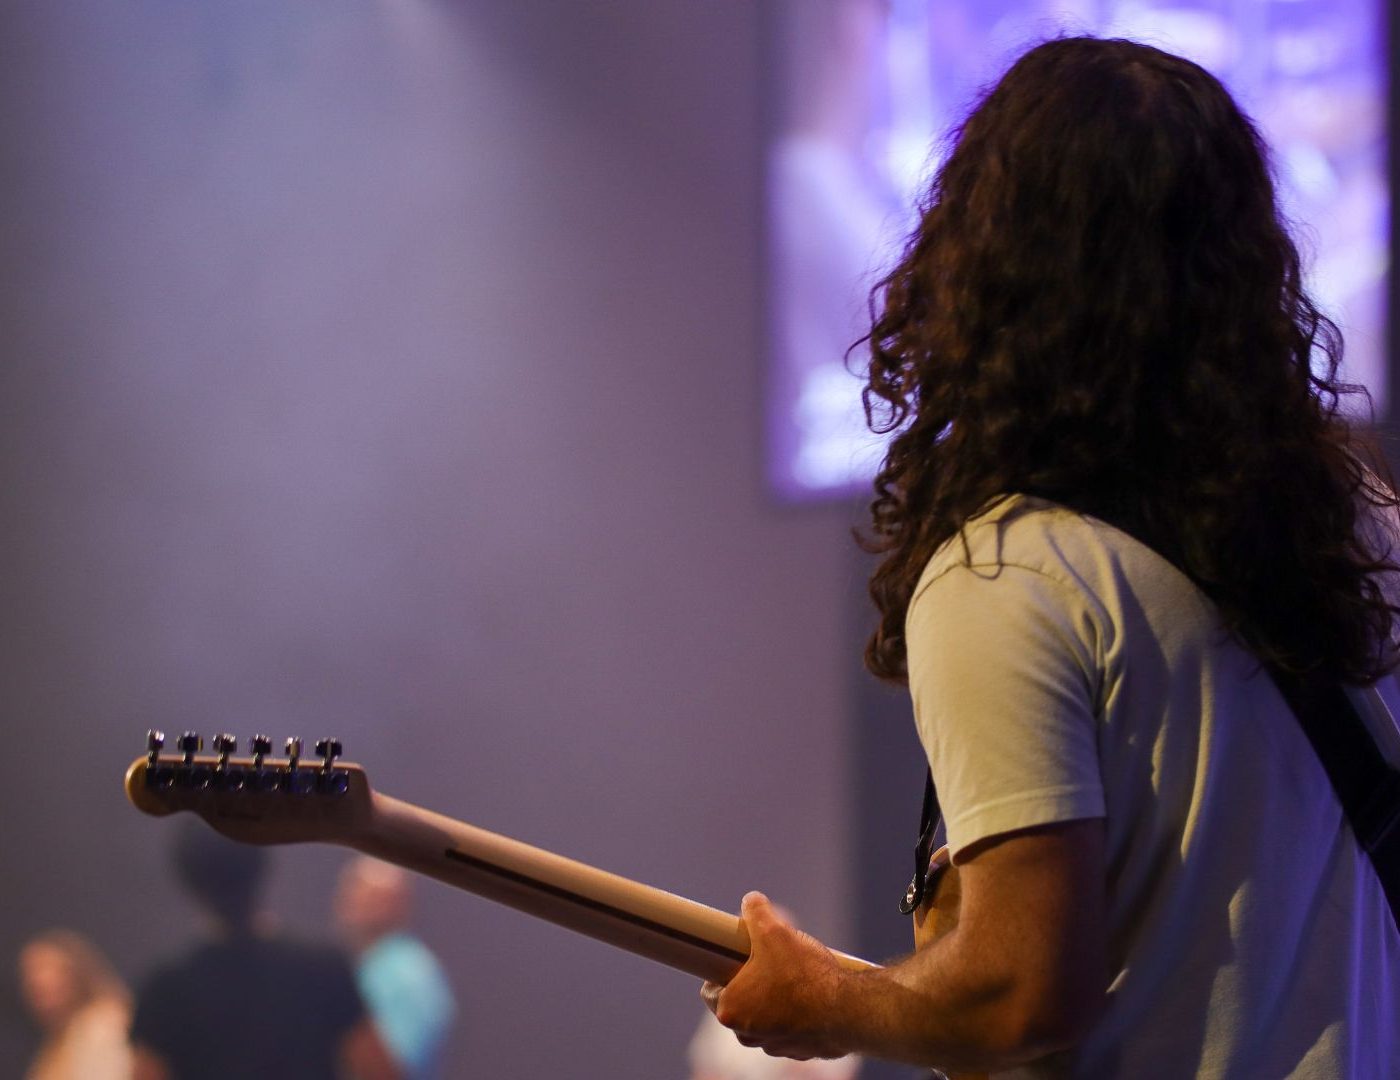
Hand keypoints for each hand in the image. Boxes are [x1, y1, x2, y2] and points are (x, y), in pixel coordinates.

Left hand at [700, 892, 848, 1060]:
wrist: (848, 1011)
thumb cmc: (805, 976)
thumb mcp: (774, 930)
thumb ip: (756, 912)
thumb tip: (751, 901)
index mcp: (730, 1010)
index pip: (711, 989)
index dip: (723, 969)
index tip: (737, 958)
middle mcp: (747, 1035)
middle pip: (739, 1002)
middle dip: (751, 983)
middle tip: (769, 962)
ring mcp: (773, 1046)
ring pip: (764, 1016)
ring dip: (774, 999)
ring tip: (792, 977)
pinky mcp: (798, 1050)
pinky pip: (789, 1028)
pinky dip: (796, 1014)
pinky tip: (810, 997)